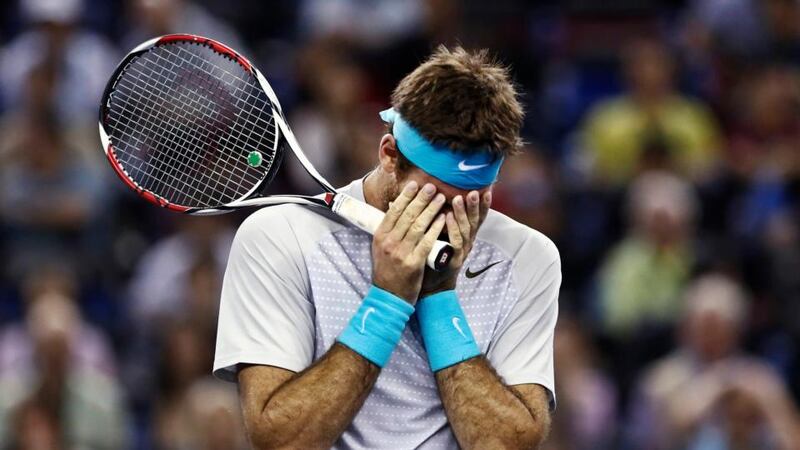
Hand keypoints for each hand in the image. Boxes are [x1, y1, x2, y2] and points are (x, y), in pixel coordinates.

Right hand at [372, 181, 446, 302]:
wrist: (389, 297)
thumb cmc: (387, 270)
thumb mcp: (380, 248)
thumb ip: (388, 229)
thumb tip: (392, 207)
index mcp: (380, 236)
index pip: (393, 211)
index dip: (405, 196)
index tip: (415, 184)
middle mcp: (389, 243)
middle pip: (407, 215)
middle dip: (421, 199)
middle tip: (431, 186)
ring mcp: (401, 253)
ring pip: (418, 226)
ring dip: (431, 210)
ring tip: (440, 198)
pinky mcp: (414, 263)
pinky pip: (426, 242)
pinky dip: (435, 229)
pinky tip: (443, 219)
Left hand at [420, 190, 490, 296]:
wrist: (430, 286)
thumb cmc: (432, 257)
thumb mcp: (439, 236)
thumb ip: (438, 219)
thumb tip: (427, 198)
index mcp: (465, 235)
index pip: (477, 217)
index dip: (483, 205)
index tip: (486, 189)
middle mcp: (467, 243)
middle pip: (474, 222)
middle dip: (475, 206)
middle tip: (473, 191)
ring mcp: (461, 252)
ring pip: (465, 230)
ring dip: (462, 213)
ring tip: (459, 198)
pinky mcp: (453, 261)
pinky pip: (455, 242)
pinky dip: (452, 228)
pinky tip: (448, 217)